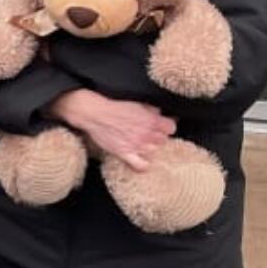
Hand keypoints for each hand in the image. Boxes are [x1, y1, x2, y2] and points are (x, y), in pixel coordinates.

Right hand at [49, 88, 175, 171]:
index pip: (171, 128)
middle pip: (163, 141)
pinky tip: (142, 160)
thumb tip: (159, 113)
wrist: (95, 113)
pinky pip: (141, 165)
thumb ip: (151, 109)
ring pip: (154, 152)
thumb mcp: (137, 102)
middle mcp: (147, 135)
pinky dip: (143, 165)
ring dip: (150, 148)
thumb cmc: (114, 105)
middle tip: (149, 133)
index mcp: (152, 120)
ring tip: (142, 143)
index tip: (161, 125)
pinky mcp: (125, 153)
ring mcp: (137, 146)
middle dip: (158, 137)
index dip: (166, 126)